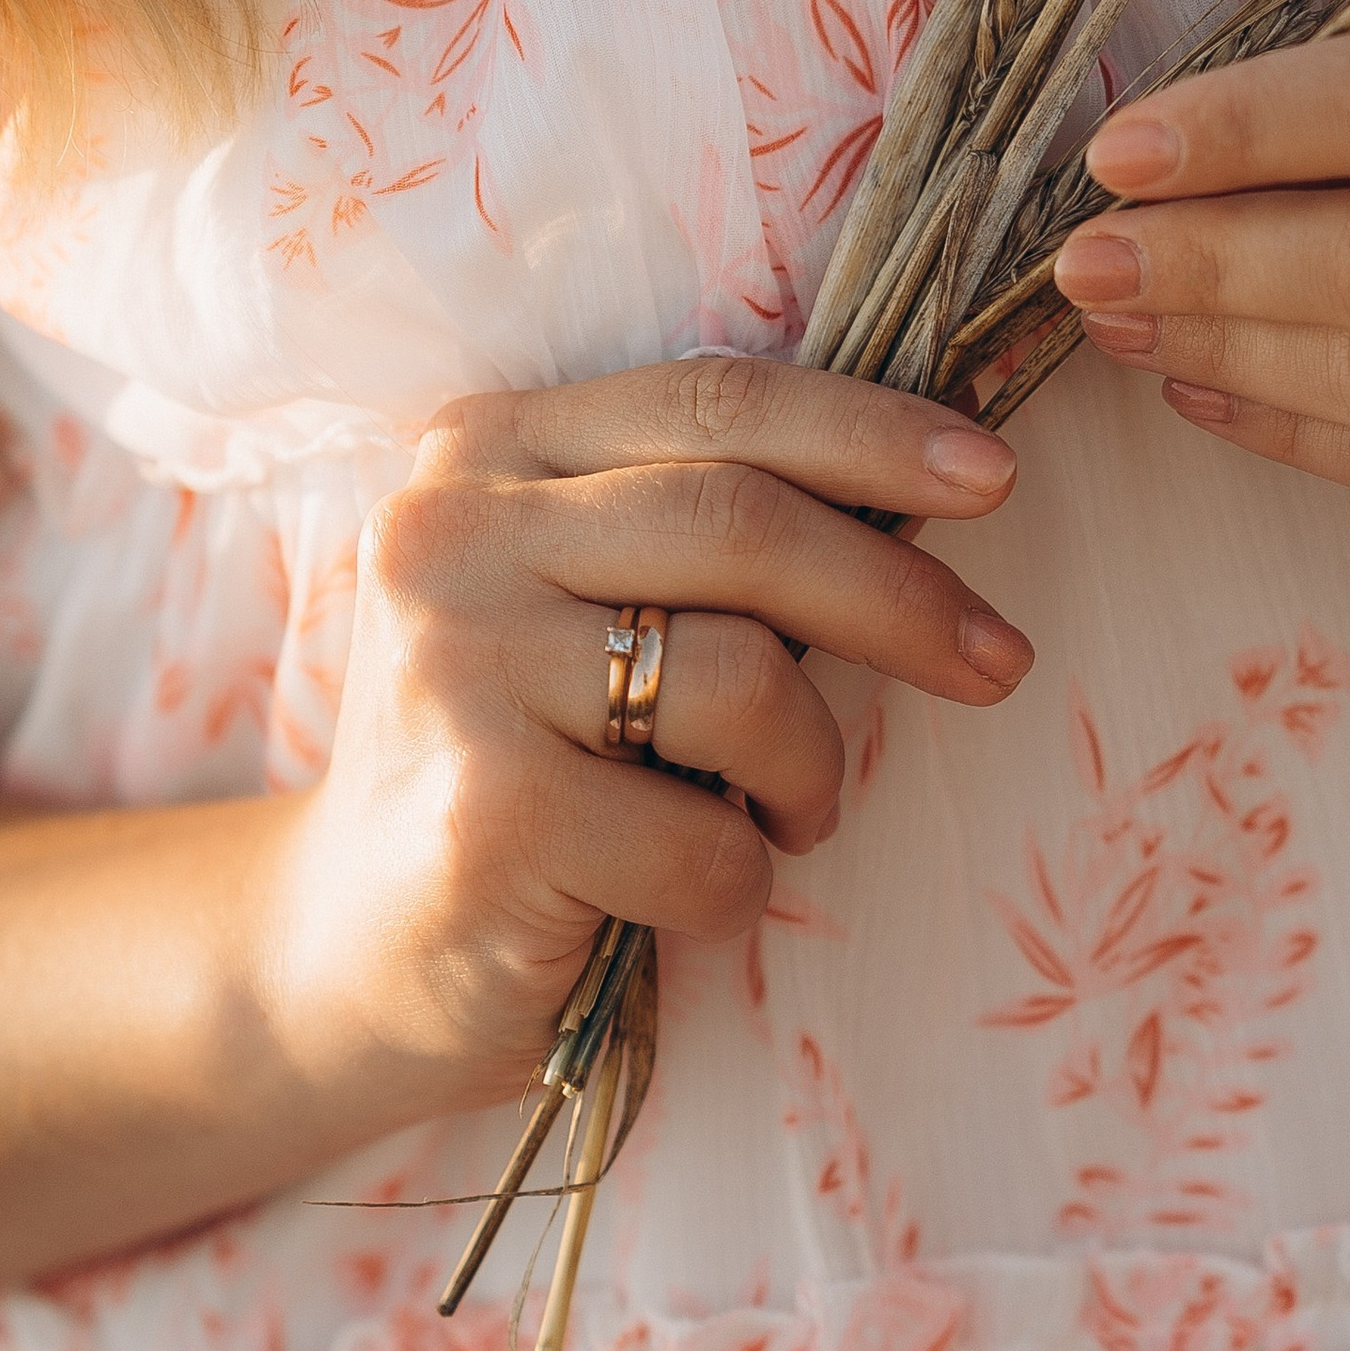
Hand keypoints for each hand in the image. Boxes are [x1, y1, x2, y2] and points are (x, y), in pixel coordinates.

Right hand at [263, 358, 1029, 1118]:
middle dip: (901, 595)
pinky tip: (691, 890)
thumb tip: (936, 481)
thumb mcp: (586, 602)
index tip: (995, 476)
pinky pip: (707, 844)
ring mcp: (455, 672)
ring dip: (814, 769)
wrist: (351, 951)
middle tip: (998, 661)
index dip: (870, 431)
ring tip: (787, 813)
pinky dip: (742, 882)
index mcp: (486, 451)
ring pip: (746, 681)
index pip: (713, 399)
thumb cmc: (521, 763)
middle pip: (742, 522)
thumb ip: (705, 530)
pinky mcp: (486, 816)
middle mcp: (449, 535)